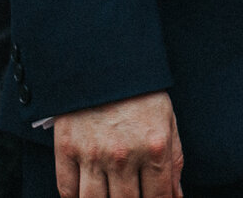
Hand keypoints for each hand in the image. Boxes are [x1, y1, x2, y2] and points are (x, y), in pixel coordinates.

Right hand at [51, 92, 183, 197]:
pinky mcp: (67, 148)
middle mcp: (123, 155)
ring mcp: (92, 153)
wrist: (103, 58)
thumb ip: (173, 162)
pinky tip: (85, 194)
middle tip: (129, 196)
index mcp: (154, 148)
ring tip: (109, 196)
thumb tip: (175, 197)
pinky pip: (67, 190)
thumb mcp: (167, 120)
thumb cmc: (140, 90)